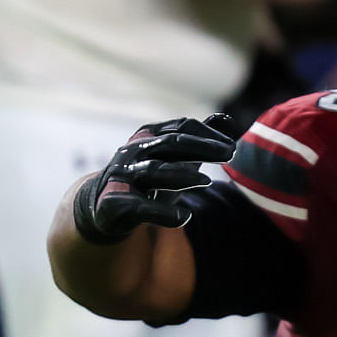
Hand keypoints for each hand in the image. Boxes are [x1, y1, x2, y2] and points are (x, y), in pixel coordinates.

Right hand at [70, 117, 236, 242]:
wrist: (104, 206)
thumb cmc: (146, 178)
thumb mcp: (172, 157)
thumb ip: (197, 139)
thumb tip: (226, 119)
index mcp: (148, 136)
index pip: (181, 127)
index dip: (208, 134)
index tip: (232, 145)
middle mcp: (134, 151)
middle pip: (170, 144)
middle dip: (202, 147)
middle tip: (229, 154)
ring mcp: (124, 176)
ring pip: (155, 171)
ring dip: (182, 175)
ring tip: (207, 181)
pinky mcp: (116, 203)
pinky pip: (142, 208)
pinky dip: (164, 213)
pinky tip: (185, 217)